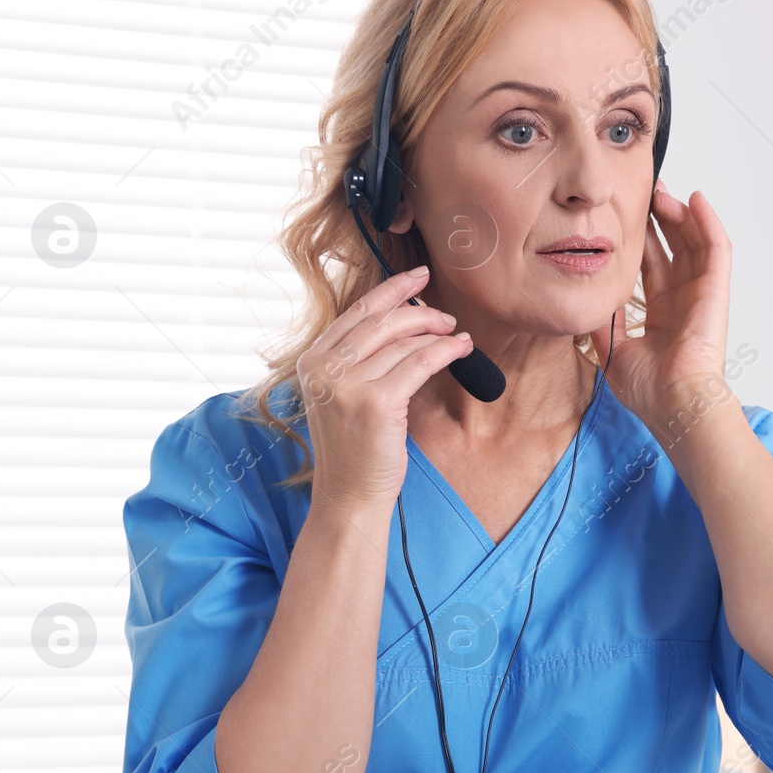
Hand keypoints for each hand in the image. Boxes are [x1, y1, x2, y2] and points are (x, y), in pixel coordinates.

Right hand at [295, 266, 475, 511]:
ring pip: (403, 341)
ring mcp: (347, 384)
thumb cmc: (352, 449)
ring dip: (437, 333)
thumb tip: (401, 322)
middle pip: (381, 320)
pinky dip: (445, 351)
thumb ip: (356, 360)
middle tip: (446, 317)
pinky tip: (460, 349)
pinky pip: (420, 362)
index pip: (356, 312)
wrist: (348, 495)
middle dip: (419, 310)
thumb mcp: (341, 396)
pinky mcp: (376, 402)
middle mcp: (324, 368)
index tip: (417, 277)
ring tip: (456, 337)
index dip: (390, 290)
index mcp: (311, 362)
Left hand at [587, 181, 732, 429]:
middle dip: (659, 219)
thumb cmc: (650, 390)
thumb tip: (586, 302)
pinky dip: (708, 223)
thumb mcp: (611, 351)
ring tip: (662, 191)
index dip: (641, 241)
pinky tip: (696, 201)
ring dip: (680, 215)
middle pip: (673, 249)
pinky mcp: (716, 290)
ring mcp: (701, 295)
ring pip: (694, 243)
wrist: (673, 403)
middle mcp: (683, 302)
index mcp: (662, 317)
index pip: (652, 268)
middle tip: (644, 192)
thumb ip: (602, 324)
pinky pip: (716, 249)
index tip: (625, 218)